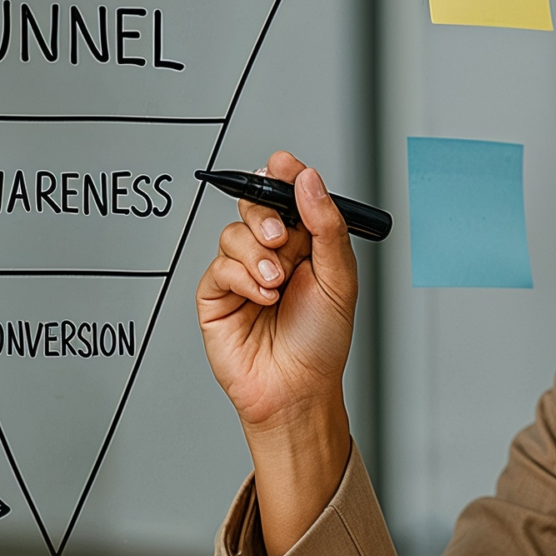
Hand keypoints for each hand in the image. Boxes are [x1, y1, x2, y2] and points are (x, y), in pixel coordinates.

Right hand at [195, 150, 357, 555]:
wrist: (297, 391)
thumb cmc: (321, 344)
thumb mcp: (339, 279)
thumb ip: (326, 226)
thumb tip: (308, 180)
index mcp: (305, 244)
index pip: (290, 196)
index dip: (285, 176)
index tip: (284, 164)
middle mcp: (272, 254)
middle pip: (255, 204)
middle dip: (265, 213)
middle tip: (279, 236)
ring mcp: (242, 273)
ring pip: (234, 232)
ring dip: (257, 254)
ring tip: (276, 284)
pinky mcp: (216, 295)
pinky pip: (219, 265)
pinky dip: (242, 277)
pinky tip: (262, 298)